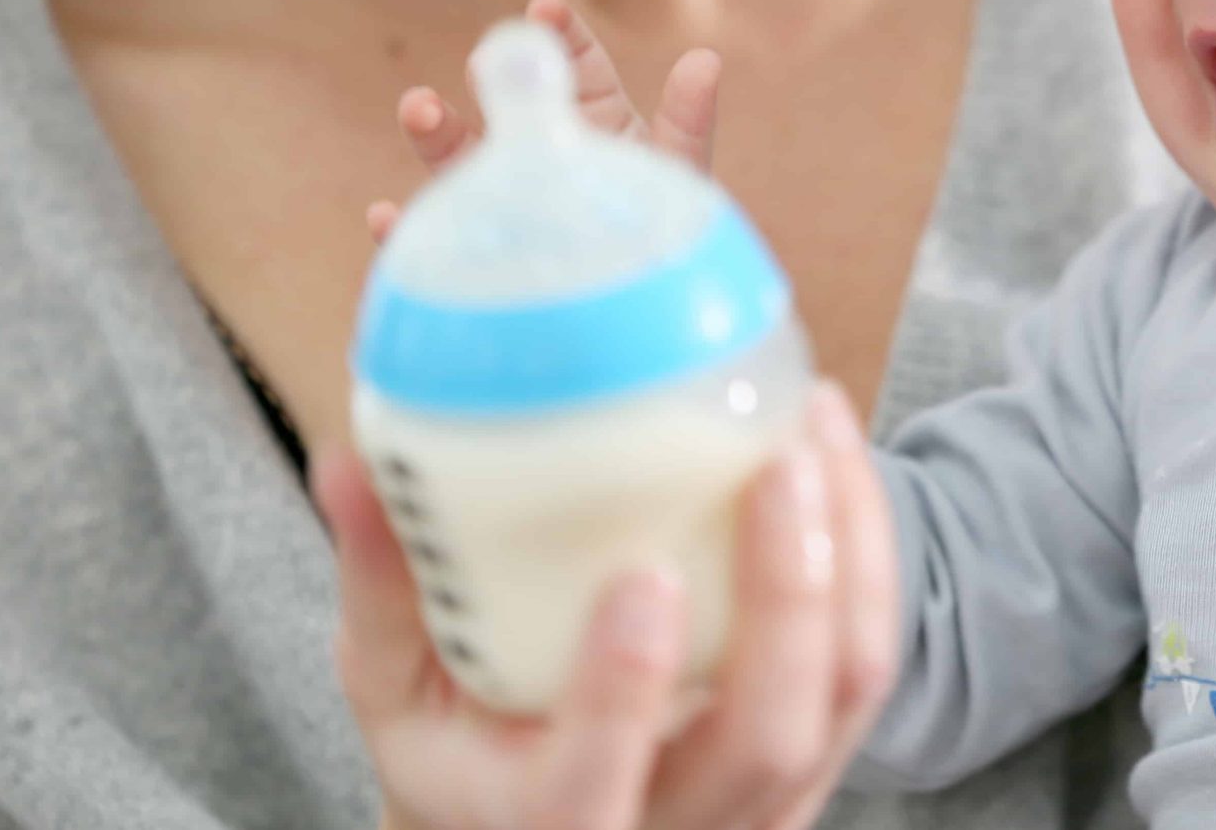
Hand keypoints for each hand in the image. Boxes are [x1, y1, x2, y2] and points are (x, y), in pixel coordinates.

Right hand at [320, 386, 899, 829]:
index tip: (643, 577)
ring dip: (847, 554)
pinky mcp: (820, 755)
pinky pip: (868, 661)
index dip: (622, 694)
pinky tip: (835, 455)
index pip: (589, 791)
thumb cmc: (467, 748)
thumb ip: (382, 588)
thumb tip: (346, 461)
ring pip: (841, 693)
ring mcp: (766, 803)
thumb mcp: (398, 691)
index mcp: (547, 826)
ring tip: (813, 425)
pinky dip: (868, 554)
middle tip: (776, 465)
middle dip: (787, 598)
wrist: (552, 820)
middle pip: (763, 741)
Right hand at [367, 0, 723, 240]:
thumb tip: (707, 60)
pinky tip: (386, 219)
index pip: (577, 67)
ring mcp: (508, 207)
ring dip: (435, 135)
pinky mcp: (482, 261)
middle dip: (491, 82)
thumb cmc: (671, 245)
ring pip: (462, 164)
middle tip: (484, 63)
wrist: (647, 325)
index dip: (561, 35)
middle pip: (508, 110)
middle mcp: (544, 158)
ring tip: (418, 107)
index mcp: (596, 125)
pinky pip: (439, 246)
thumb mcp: (680, 180)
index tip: (545, 8)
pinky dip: (406, 234)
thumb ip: (688, 124)